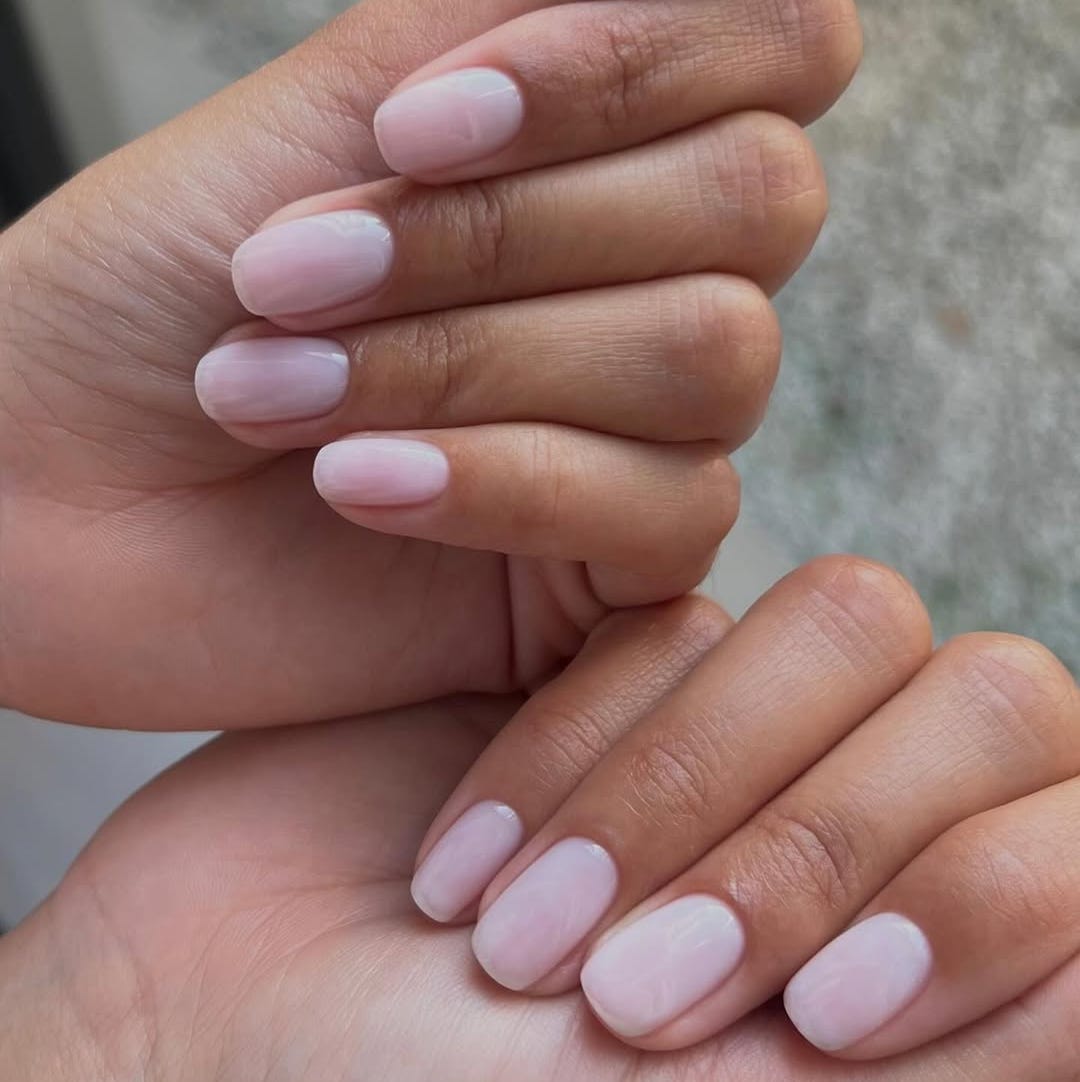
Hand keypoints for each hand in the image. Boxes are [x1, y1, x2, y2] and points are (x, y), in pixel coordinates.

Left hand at [0, 0, 858, 730]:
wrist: (49, 495)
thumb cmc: (150, 298)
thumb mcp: (313, 115)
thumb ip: (493, 21)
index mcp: (597, 153)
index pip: (777, 40)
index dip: (637, 59)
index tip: (420, 122)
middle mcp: (647, 282)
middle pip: (759, 199)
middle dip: (512, 230)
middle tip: (298, 269)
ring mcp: (645, 429)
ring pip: (713, 353)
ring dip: (480, 358)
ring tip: (284, 390)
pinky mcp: (619, 564)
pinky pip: (674, 507)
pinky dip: (503, 480)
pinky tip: (356, 484)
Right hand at [410, 556, 1079, 1061]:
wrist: (231, 1036)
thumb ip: (985, 1060)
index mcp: (923, 959)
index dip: (987, 897)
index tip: (827, 1019)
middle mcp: (861, 826)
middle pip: (992, 698)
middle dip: (810, 840)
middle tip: (639, 991)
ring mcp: (744, 732)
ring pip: (844, 628)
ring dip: (683, 786)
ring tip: (531, 932)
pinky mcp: (620, 665)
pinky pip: (677, 626)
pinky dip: (575, 751)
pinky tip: (463, 865)